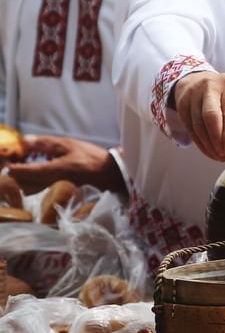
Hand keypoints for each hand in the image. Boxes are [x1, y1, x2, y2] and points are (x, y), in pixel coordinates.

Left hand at [7, 136, 125, 193]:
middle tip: (13, 162)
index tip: (6, 161)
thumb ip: (46, 143)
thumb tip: (25, 141)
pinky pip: (37, 189)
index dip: (12, 167)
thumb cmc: (90, 157)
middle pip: (23, 184)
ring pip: (28, 188)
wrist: (108, 173)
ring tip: (22, 167)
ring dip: (22, 179)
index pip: (25, 172)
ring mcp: (53, 189)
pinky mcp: (57, 191)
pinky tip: (34, 173)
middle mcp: (50, 182)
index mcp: (54, 170)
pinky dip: (31, 182)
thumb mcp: (69, 144)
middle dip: (15, 174)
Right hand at [172, 71, 224, 160]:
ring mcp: (193, 94)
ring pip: (198, 124)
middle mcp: (210, 86)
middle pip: (211, 116)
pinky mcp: (182, 104)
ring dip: (209, 145)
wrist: (202, 82)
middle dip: (218, 140)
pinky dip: (200, 143)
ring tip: (219, 155)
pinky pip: (190, 128)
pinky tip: (209, 151)